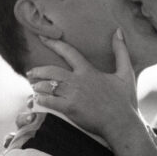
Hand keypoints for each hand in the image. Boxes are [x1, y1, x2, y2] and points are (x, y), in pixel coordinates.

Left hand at [26, 29, 140, 141]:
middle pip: (51, 71)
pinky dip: (41, 100)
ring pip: (48, 86)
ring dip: (38, 85)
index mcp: (88, 71)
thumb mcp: (126, 72)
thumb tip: (118, 31)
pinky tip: (37, 100)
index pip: (68, 52)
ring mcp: (73, 96)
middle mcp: (78, 81)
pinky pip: (50, 102)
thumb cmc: (125, 100)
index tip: (42, 38)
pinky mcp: (70, 109)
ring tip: (33, 86)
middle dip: (38, 71)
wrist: (122, 124)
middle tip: (30, 73)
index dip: (53, 43)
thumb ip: (121, 51)